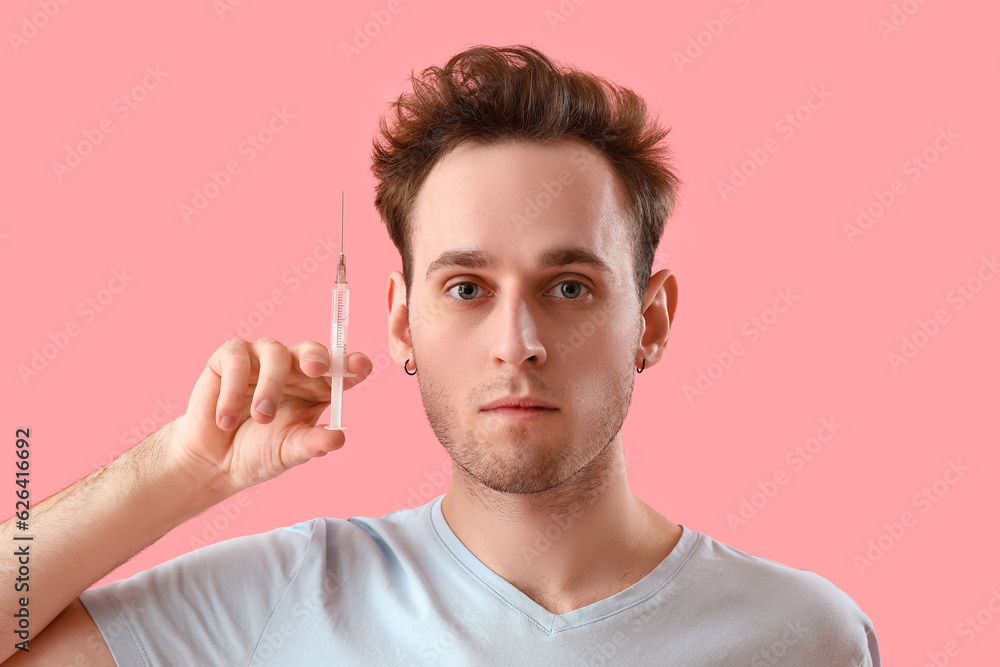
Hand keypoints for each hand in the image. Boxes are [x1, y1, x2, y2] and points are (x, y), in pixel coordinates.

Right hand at [164, 338, 370, 498]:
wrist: (212, 462)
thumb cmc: (257, 453)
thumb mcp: (289, 451)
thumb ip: (312, 444)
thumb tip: (339, 438)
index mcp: (317, 388)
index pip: (342, 369)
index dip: (353, 364)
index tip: (360, 366)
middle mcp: (294, 368)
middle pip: (312, 350)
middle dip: (317, 356)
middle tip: (316, 369)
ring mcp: (261, 360)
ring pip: (275, 354)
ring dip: (270, 386)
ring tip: (261, 418)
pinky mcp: (229, 359)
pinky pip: (237, 360)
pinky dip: (233, 390)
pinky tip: (226, 419)